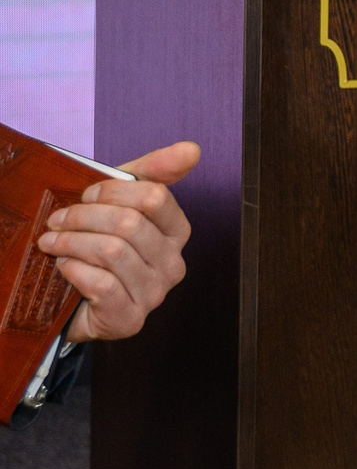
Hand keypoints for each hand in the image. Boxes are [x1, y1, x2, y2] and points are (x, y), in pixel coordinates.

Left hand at [42, 141, 196, 343]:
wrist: (75, 300)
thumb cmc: (98, 245)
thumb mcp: (121, 203)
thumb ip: (154, 172)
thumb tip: (192, 149)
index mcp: (176, 233)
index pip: (156, 197)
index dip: (112, 191)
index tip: (85, 195)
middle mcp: (173, 264)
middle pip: (129, 224)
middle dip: (83, 217)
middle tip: (57, 220)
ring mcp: (154, 294)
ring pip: (112, 252)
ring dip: (71, 243)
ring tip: (51, 242)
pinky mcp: (129, 319)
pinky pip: (102, 284)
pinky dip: (74, 270)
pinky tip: (64, 267)